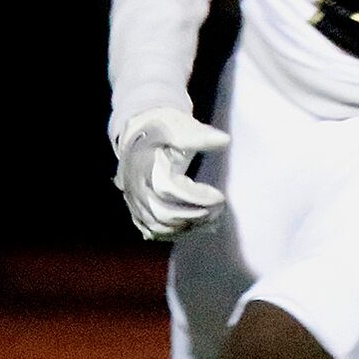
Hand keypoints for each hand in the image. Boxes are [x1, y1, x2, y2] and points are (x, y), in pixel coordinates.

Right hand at [113, 105, 227, 240]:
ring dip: (186, 227)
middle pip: (161, 213)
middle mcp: (135, 186)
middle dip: (194, 216)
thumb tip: (224, 140)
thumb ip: (199, 135)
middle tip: (219, 210)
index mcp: (145, 166)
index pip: (168, 190)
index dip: (195, 197)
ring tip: (211, 219)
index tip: (219, 196)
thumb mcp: (179, 126)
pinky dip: (174, 233)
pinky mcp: (136, 207)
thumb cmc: (163, 129)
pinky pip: (151, 229)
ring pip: (156, 225)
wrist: (138, 134)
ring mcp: (133, 199)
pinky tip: (194, 227)